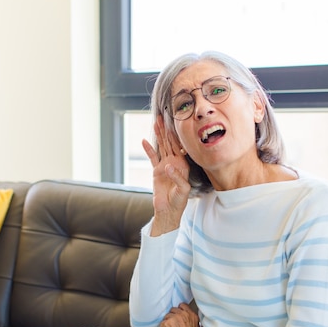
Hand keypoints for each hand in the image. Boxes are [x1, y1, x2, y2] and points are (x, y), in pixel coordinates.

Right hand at [142, 116, 190, 235]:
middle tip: (163, 115)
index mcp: (183, 165)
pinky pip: (152, 157)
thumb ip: (177, 177)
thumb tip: (168, 166)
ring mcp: (165, 166)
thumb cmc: (179, 201)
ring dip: (159, 134)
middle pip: (170, 142)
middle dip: (167, 129)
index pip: (180, 146)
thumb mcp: (182, 190)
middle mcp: (175, 163)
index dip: (178, 134)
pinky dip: (148, 149)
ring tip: (155, 121)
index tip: (176, 122)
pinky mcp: (156, 171)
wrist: (168, 211)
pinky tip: (144, 141)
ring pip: (162, 146)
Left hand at [160, 303, 200, 326]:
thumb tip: (182, 321)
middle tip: (171, 326)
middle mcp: (184, 314)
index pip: (182, 305)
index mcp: (192, 315)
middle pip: (173, 310)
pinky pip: (162, 324)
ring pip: (167, 316)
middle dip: (171, 317)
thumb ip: (190, 321)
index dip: (178, 311)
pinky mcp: (169, 323)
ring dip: (166, 323)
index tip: (176, 317)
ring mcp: (176, 318)